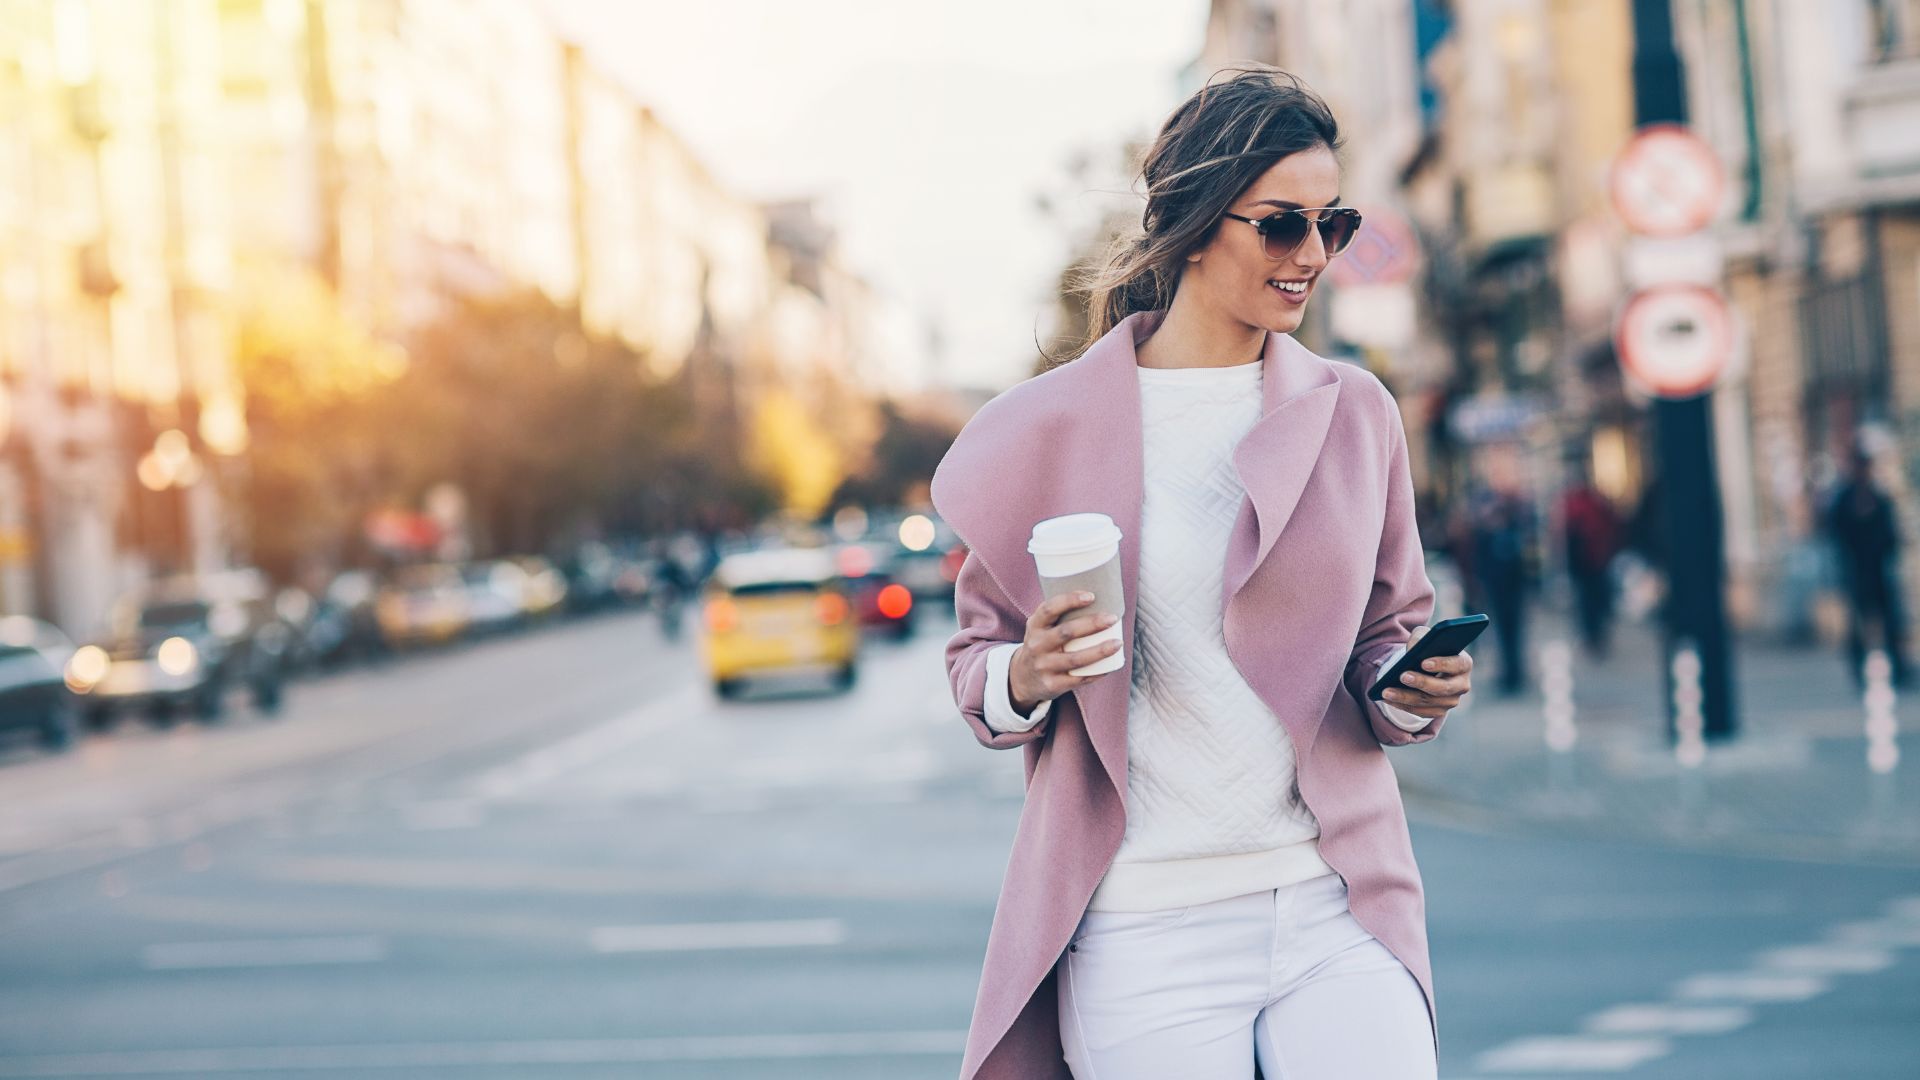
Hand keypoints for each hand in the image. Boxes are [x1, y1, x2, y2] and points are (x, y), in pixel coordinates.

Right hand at [1009, 590, 1121, 713]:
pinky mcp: (1052, 684)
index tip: (1091, 596)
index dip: (1069, 600)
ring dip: (1099, 651)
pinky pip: (1079, 679)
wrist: (1022, 678)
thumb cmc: (1042, 645)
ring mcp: (1044, 666)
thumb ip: (1060, 614)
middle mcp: (1036, 645)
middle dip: (1092, 624)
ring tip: (1118, 643)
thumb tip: (1099, 596)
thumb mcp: (1040, 628)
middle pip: (1066, 632)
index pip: (1049, 609)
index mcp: (1034, 626)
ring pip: (1075, 659)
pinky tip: (1110, 666)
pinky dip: (1096, 672)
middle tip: (1112, 618)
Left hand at [1377, 625, 1472, 720]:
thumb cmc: (1428, 649)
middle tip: (1402, 676)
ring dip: (1406, 697)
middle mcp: (1461, 685)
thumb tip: (1412, 649)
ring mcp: (1451, 701)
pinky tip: (1388, 699)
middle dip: (1421, 682)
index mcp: (1464, 664)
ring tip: (1387, 691)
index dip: (1442, 664)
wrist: (1426, 667)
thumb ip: (1421, 637)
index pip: (1458, 664)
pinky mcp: (1439, 711)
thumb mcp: (1425, 637)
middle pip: (1443, 688)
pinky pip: (1421, 712)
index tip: (1423, 662)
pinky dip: (1403, 705)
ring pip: (1428, 702)